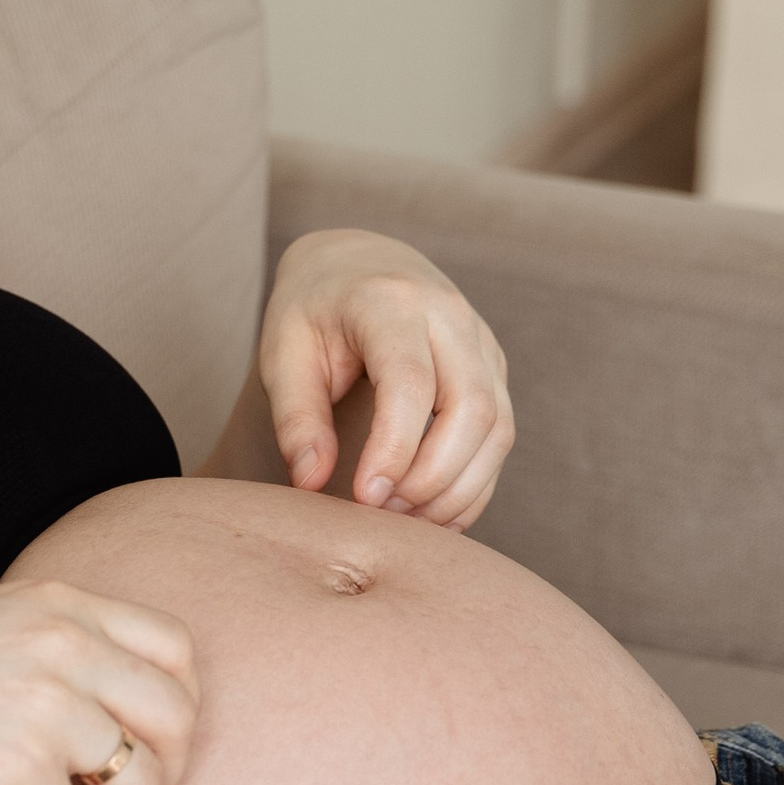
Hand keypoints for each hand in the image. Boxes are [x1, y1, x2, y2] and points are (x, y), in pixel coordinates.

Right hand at [0, 580, 198, 784]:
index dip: (180, 708)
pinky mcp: (19, 773)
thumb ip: (51, 647)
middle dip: (171, 776)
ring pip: (144, 781)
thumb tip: (116, 709)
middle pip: (176, 717)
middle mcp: (61, 645)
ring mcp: (44, 707)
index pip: (174, 649)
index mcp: (57, 604)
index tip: (157, 748)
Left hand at [259, 228, 512, 529]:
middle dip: (433, 478)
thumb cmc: (312, 311)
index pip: (410, 382)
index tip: (364, 498)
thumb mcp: (283, 353)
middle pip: (471, 408)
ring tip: (405, 521)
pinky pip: (500, 435)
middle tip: (382, 513)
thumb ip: (296, 419)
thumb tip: (310, 483)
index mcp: (390, 301)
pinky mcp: (493, 369)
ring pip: (497, 428)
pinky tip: (434, 513)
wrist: (355, 263)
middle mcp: (449, 316)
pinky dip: (474, 483)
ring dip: (458, 488)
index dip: (394, 449)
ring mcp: (480, 341)